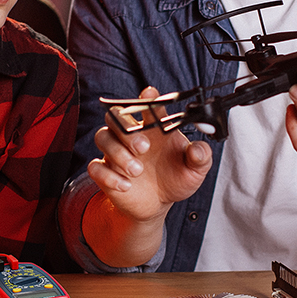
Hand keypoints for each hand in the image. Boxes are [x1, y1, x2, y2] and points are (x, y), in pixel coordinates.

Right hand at [88, 87, 213, 222]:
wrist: (159, 203)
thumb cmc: (175, 179)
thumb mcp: (194, 170)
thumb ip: (201, 157)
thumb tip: (198, 149)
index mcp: (154, 128)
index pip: (147, 106)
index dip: (147, 99)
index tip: (150, 94)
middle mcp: (131, 136)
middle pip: (116, 116)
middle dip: (127, 128)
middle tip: (144, 147)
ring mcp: (116, 153)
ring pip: (102, 137)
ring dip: (118, 152)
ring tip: (137, 170)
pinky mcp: (106, 172)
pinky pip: (95, 167)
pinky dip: (109, 176)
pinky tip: (126, 185)